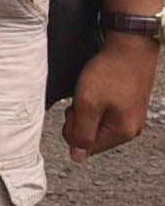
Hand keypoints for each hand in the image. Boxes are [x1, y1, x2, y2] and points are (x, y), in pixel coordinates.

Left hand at [66, 34, 158, 158]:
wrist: (130, 47)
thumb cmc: (110, 73)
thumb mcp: (87, 104)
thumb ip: (81, 133)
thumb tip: (78, 157)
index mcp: (122, 132)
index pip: (86, 147)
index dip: (73, 128)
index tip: (78, 109)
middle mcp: (131, 129)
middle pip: (91, 135)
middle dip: (80, 118)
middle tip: (85, 98)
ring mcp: (131, 117)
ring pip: (95, 123)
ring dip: (86, 109)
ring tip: (93, 92)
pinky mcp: (129, 106)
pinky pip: (104, 112)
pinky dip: (95, 102)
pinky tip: (99, 89)